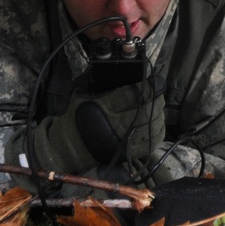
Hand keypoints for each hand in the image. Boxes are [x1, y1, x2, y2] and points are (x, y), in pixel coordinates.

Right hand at [7, 78, 165, 177]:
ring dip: (159, 115)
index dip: (148, 87)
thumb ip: (101, 85)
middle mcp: (115, 125)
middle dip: (156, 99)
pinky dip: (157, 132)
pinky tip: (157, 123)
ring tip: (158, 107)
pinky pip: (149, 144)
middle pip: (146, 110)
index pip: (133, 95)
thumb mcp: (82, 95)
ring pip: (151, 127)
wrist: (65, 147)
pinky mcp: (126, 154)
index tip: (155, 82)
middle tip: (159, 93)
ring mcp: (122, 142)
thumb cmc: (74, 119)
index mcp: (105, 109)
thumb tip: (119, 71)